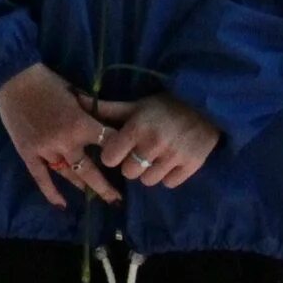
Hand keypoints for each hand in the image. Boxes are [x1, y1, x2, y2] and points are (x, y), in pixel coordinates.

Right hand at [0, 63, 116, 209]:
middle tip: (117, 200)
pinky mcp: (28, 154)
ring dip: (83, 187)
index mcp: (81, 125)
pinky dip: (51, 192)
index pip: (108, 144)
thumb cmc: (48, 83)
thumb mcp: (77, 94)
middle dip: (105, 187)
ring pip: (68, 175)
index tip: (129, 162)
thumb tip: (108, 123)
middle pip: (90, 171)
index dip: (120, 153)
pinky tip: (61, 205)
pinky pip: (41, 178)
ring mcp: (45, 151)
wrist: (15, 80)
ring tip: (95, 198)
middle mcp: (65, 142)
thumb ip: (91, 113)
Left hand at [90, 94, 221, 188]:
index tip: (119, 149)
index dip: (112, 155)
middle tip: (140, 152)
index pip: (110, 158)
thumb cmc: (165, 106)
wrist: (206, 105)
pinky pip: (169, 183)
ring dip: (149, 172)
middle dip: (131, 164)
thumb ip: (107, 110)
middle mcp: (154, 144)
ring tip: (156, 157)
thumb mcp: (136, 105)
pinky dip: (168, 175)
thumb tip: (76, 99)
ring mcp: (174, 156)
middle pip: (128, 173)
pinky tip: (171, 161)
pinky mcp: (192, 165)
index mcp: (137, 128)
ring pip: (148, 181)